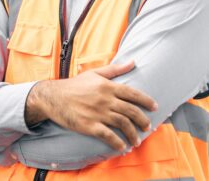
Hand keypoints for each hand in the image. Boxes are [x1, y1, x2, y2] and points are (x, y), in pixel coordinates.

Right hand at [24, 61, 157, 151]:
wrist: (54, 97)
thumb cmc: (75, 84)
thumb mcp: (95, 73)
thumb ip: (115, 69)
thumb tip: (133, 62)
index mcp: (108, 86)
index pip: (132, 93)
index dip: (146, 101)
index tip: (155, 107)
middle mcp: (105, 99)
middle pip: (130, 110)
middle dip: (142, 120)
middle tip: (148, 127)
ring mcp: (98, 113)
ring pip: (122, 124)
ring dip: (132, 134)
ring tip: (137, 140)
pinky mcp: (89, 125)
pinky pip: (108, 135)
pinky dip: (117, 142)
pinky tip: (122, 147)